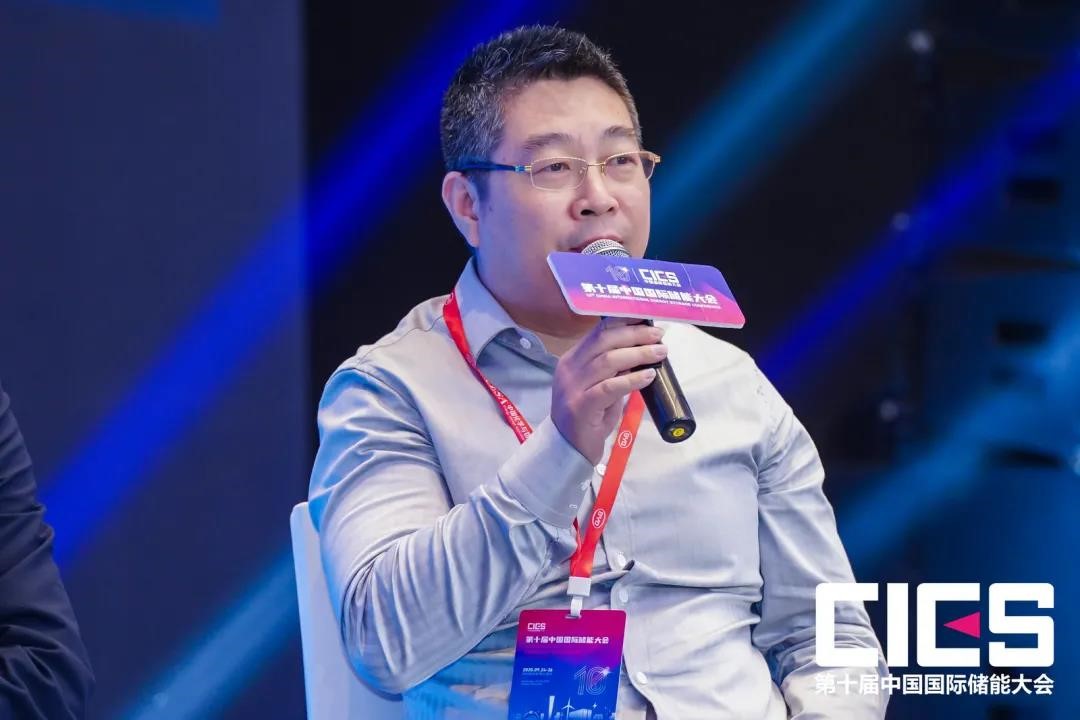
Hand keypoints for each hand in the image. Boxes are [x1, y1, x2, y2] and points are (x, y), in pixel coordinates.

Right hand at [551, 318, 666, 464]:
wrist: (568, 449)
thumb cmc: (588, 417)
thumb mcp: (600, 387)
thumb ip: (615, 369)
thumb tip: (643, 349)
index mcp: (572, 360)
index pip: (598, 332)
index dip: (624, 322)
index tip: (648, 318)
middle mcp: (569, 369)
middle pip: (604, 341)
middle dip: (635, 335)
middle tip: (659, 336)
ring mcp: (573, 388)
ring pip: (607, 361)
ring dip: (638, 354)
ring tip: (660, 353)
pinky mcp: (581, 407)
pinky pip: (608, 387)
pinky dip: (631, 380)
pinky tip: (648, 376)